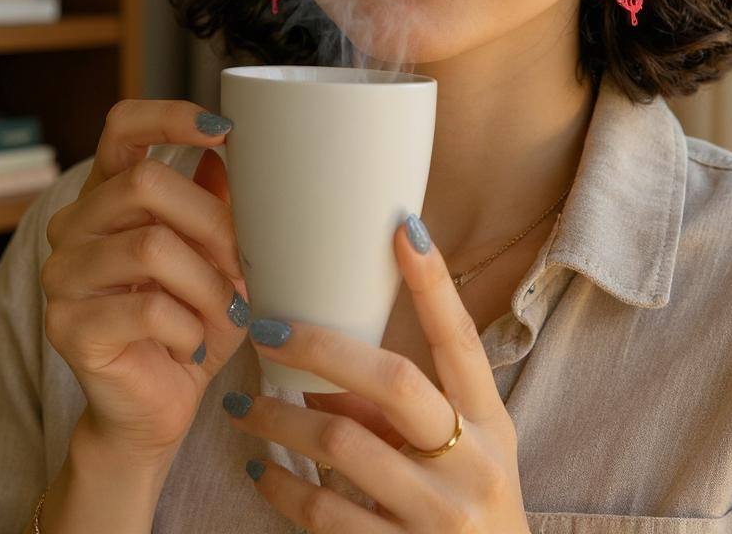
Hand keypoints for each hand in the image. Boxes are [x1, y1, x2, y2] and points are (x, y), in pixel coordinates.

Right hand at [41, 100, 252, 459]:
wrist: (158, 406)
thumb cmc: (194, 319)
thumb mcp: (219, 255)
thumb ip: (220, 203)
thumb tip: (234, 151)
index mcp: (109, 193)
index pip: (123, 126)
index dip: (170, 117)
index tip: (225, 131)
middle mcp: (74, 225)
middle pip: (146, 182)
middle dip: (213, 222)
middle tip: (246, 263)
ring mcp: (62, 274)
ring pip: (152, 247)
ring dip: (209, 283)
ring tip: (229, 312)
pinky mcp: (67, 326)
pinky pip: (150, 308)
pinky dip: (191, 327)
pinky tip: (195, 343)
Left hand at [221, 214, 530, 532]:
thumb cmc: (468, 508)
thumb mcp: (460, 455)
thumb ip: (400, 413)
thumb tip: (323, 366)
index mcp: (490, 424)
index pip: (460, 340)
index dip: (434, 284)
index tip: (402, 228)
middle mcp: (470, 463)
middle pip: (395, 381)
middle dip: (322, 348)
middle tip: (266, 330)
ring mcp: (436, 515)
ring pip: (341, 443)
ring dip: (278, 417)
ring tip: (241, 404)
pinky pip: (322, 511)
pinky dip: (280, 485)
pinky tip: (258, 469)